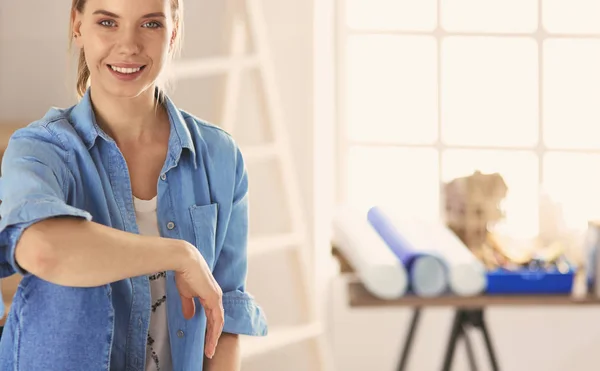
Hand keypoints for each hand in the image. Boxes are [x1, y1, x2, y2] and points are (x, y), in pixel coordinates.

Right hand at [174, 242, 223, 358]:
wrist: (184, 260)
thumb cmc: (184, 273)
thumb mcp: (186, 293)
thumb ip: (189, 305)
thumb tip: (189, 317)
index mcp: (210, 295)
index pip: (212, 316)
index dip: (210, 329)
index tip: (206, 341)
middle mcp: (216, 297)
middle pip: (217, 321)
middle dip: (213, 337)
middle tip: (209, 351)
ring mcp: (216, 297)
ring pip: (218, 322)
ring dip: (214, 337)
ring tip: (210, 350)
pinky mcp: (214, 298)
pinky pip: (217, 318)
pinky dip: (215, 330)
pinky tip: (211, 339)